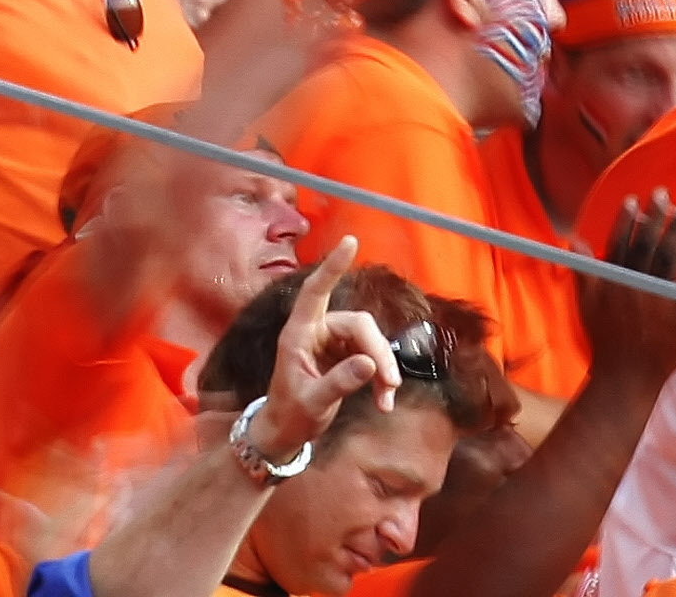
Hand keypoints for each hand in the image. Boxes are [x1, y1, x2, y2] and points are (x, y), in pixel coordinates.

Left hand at [257, 235, 401, 453]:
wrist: (284, 435)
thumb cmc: (289, 417)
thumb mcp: (312, 403)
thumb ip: (339, 383)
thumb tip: (370, 364)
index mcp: (299, 334)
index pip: (315, 292)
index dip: (332, 266)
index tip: (350, 241)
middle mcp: (317, 331)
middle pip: (359, 325)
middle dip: (379, 352)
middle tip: (391, 382)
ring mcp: (332, 343)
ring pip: (370, 341)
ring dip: (384, 368)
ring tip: (388, 398)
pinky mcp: (345, 356)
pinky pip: (372, 357)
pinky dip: (381, 378)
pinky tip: (385, 401)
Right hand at [581, 192, 675, 384]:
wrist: (626, 378)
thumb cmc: (605, 341)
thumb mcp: (586, 305)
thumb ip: (584, 271)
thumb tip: (573, 240)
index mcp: (613, 283)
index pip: (618, 245)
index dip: (624, 221)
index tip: (632, 200)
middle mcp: (636, 287)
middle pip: (646, 245)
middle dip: (654, 217)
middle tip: (662, 194)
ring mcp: (659, 299)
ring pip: (670, 259)